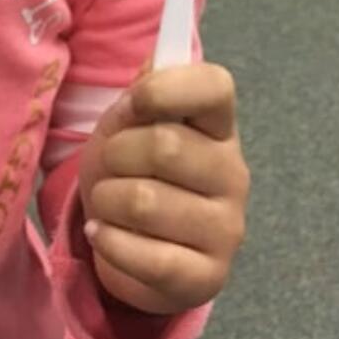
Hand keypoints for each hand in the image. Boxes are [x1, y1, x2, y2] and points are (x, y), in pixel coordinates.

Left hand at [76, 63, 248, 314]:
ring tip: (109, 206)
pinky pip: (144, 256)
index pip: (214, 87)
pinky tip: (105, 236)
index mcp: (219, 127)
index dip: (163, 90)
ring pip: (143, 201)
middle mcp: (233, 174)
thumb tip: (155, 61)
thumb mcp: (130, 124)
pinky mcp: (207, 278)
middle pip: (164, 146)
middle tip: (112, 169)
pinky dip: (108, 242)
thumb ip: (146, 92)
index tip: (133, 105)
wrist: (134, 247)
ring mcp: (226, 230)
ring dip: (106, 202)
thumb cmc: (133, 171)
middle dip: (115, 155)